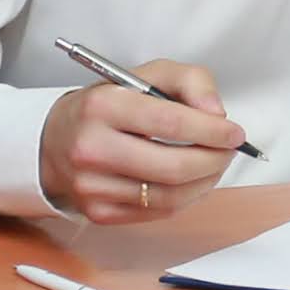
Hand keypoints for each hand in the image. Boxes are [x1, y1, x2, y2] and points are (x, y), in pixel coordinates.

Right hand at [37, 63, 244, 221]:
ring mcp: (92, 186)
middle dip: (214, 160)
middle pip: (173, 167)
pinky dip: (185, 198)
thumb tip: (217, 114)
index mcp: (103, 106)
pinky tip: (190, 181)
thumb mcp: (146, 76)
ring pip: (170, 197)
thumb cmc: (107, 106)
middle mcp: (92, 148)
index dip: (212, 131)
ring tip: (214, 164)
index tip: (234, 133)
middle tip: (229, 151)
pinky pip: (158, 212)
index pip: (171, 122)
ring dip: (205, 182)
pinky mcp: (98, 213)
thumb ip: (189, 81)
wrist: (54, 140)